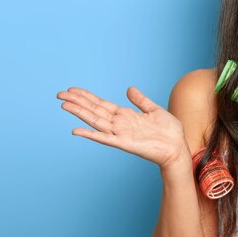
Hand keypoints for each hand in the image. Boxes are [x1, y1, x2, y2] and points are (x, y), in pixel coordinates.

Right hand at [56, 86, 190, 169]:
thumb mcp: (154, 110)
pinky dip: (90, 134)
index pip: (101, 104)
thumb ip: (140, 100)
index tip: (72, 90)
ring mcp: (120, 134)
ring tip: (64, 105)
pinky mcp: (125, 143)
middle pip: (94, 110)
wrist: (178, 147)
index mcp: (125, 115)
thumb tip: (129, 89)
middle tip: (60, 94)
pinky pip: (104, 138)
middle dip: (78, 102)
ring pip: (95, 121)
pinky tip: (76, 130)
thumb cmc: (169, 131)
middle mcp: (119, 124)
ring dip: (80, 113)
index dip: (87, 96)